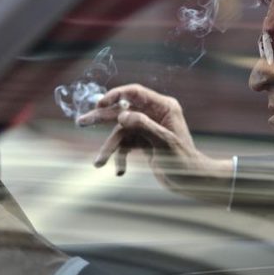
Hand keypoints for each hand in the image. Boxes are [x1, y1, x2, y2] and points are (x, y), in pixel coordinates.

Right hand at [76, 84, 231, 194]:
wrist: (192, 180)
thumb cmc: (184, 160)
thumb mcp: (164, 141)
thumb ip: (143, 125)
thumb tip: (122, 116)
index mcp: (163, 107)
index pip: (135, 93)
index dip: (116, 95)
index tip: (100, 104)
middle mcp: (154, 114)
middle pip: (122, 112)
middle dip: (101, 119)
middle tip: (81, 122)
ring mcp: (147, 128)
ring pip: (120, 133)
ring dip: (109, 148)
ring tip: (98, 163)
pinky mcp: (143, 141)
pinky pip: (125, 146)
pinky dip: (120, 158)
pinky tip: (120, 171)